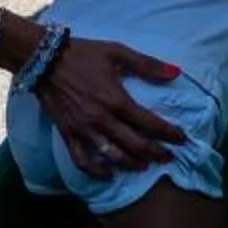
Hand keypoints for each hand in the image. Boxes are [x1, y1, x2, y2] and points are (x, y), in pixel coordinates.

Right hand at [34, 35, 184, 173]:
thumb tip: (176, 73)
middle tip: (169, 157)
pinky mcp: (67, 134)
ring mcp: (83, 129)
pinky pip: (82, 160)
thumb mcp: (117, 52)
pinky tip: (108, 175)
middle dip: (156, 153)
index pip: (150, 123)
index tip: (182, 139)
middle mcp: (101, 119)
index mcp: (116, 99)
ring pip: (112, 156)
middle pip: (135, 144)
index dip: (169, 133)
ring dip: (132, 164)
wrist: (44, 58)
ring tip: (145, 166)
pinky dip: (96, 172)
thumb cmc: (83, 54)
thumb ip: (147, 65)